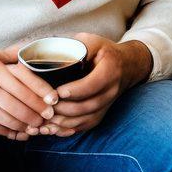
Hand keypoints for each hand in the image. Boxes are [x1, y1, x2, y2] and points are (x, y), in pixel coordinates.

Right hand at [0, 45, 59, 139]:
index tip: (53, 101)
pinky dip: (9, 132)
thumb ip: (12, 55)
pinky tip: (19, 133)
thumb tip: (34, 51)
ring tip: (36, 127)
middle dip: (37, 113)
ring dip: (25, 125)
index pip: (24, 81)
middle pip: (19, 103)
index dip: (41, 93)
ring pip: (8, 118)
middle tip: (48, 119)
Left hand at [32, 34, 152, 137]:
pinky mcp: (102, 114)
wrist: (127, 66)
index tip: (57, 92)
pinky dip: (68, 129)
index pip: (92, 85)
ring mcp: (107, 105)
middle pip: (88, 106)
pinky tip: (52, 128)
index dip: (74, 91)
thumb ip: (76, 46)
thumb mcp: (93, 42)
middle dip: (64, 109)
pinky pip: (86, 126)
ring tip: (44, 119)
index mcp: (110, 70)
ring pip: (86, 119)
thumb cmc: (104, 52)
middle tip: (45, 106)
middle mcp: (112, 91)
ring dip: (64, 122)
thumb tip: (50, 53)